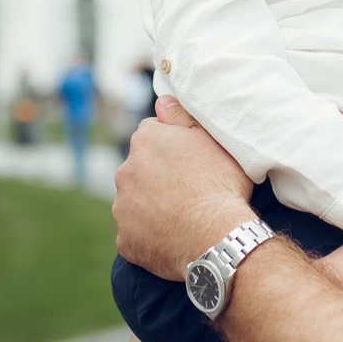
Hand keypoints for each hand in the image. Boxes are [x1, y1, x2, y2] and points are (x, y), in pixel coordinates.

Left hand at [113, 95, 253, 279]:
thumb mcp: (212, 139)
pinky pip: (135, 234)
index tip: (189, 162)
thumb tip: (162, 102)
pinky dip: (150, 235)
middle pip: (140, 169)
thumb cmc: (220, 186)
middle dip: (157, 176)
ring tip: (182, 217)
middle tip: (188, 190)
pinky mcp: (125, 239)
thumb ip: (182, 116)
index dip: (172, 148)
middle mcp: (125, 171)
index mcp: (145, 141)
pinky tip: (173, 238)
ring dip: (151, 205)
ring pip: (135, 201)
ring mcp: (122, 207)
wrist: (216, 237)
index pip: (151, 135)